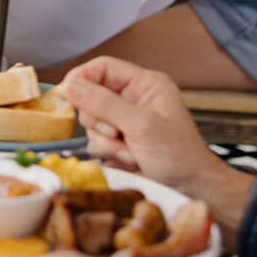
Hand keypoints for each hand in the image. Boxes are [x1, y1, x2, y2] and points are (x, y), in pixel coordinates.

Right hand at [59, 57, 237, 200]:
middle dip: (99, 120)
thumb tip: (69, 86)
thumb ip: (104, 103)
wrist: (191, 189)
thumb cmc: (180, 155)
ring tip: (130, 151)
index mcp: (145, 84)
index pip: (103, 67)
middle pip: (91, 96)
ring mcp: (124, 121)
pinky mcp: (119, 141)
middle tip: (117, 134)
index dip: (82, 77)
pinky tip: (130, 160)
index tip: (65, 92)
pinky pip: (96, 141)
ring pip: (91, 122)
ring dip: (106, 141)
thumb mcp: (141, 125)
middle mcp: (133, 99)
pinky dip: (109, 153)